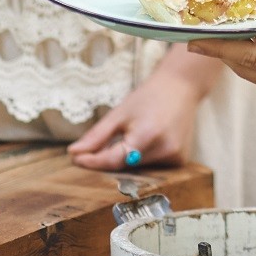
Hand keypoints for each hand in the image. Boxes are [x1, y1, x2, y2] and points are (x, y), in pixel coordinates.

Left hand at [67, 62, 208, 170]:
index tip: (75, 159)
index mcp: (147, 136)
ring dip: (129, 159)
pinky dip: (145, 159)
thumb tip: (74, 153)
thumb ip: (97, 136)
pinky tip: (150, 140)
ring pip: (139, 169)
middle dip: (111, 159)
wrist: (182, 86)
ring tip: (136, 134)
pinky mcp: (180, 160)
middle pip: (126, 167)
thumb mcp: (120, 112)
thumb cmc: (149, 96)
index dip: (93, 162)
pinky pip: (153, 167)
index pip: (113, 161)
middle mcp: (164, 149)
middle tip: (102, 146)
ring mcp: (175, 157)